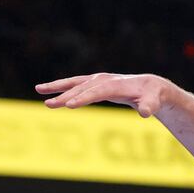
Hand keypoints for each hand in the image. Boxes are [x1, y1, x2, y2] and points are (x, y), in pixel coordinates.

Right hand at [36, 73, 175, 117]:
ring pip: (74, 83)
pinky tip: (46, 91)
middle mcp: (104, 79)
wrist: (150, 86)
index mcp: (117, 85)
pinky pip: (74, 84)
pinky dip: (60, 86)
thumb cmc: (152, 96)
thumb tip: (145, 113)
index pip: (97, 91)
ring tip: (39, 90)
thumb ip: (149, 106)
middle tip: (49, 105)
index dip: (83, 98)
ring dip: (57, 87)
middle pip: (82, 88)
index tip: (69, 105)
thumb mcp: (154, 102)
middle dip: (65, 96)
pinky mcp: (93, 83)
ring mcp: (97, 80)